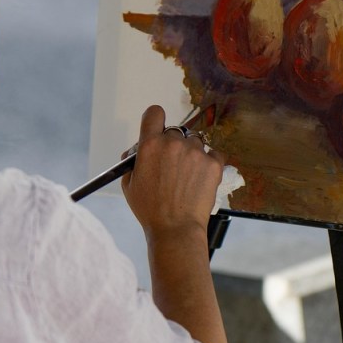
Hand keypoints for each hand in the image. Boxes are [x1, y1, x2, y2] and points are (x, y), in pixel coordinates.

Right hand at [121, 105, 225, 241]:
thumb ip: (133, 162)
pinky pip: (213, 154)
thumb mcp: (130, 184)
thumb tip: (137, 150)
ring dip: (191, 154)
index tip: (158, 128)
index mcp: (151, 145)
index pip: (154, 113)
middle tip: (173, 166)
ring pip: (195, 142)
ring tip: (187, 176)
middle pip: (175, 132)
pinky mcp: (213, 163)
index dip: (155, 120)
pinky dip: (209, 162)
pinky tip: (200, 178)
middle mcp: (174, 143)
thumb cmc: (150, 209)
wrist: (175, 228)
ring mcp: (196, 152)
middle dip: (174, 145)